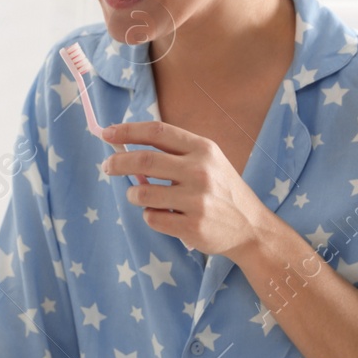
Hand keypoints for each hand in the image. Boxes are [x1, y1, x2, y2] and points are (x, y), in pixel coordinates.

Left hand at [99, 121, 270, 259]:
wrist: (251, 226)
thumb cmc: (221, 190)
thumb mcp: (207, 161)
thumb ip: (173, 153)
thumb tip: (126, 147)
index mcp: (203, 149)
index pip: (158, 132)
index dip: (128, 131)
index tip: (107, 133)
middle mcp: (201, 171)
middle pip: (144, 160)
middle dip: (117, 162)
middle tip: (107, 166)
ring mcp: (197, 200)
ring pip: (142, 193)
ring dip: (133, 194)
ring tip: (140, 196)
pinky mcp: (192, 226)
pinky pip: (151, 218)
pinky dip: (150, 216)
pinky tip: (164, 215)